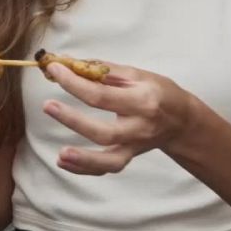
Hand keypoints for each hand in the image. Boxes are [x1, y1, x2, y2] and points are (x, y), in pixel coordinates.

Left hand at [41, 62, 196, 175]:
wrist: (182, 121)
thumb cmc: (158, 92)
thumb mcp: (138, 74)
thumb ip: (103, 70)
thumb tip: (68, 61)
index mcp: (142, 101)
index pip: (102, 95)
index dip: (75, 83)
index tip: (55, 69)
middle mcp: (139, 128)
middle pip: (104, 132)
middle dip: (74, 121)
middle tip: (48, 106)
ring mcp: (134, 146)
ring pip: (109, 160)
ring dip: (83, 160)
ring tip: (60, 154)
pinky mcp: (129, 157)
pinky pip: (107, 168)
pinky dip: (85, 168)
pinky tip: (64, 162)